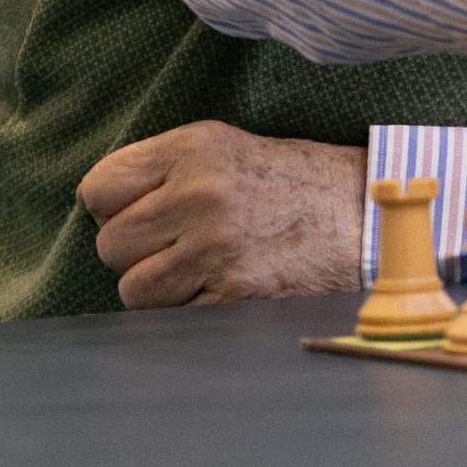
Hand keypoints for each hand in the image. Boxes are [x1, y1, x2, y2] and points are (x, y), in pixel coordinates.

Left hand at [77, 120, 364, 308]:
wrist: (368, 217)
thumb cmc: (294, 184)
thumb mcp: (228, 148)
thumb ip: (165, 169)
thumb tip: (98, 205)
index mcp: (196, 148)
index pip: (98, 188)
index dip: (115, 207)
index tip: (144, 212)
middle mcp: (201, 193)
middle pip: (110, 244)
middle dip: (139, 252)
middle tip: (181, 244)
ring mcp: (216, 248)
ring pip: (134, 289)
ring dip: (161, 288)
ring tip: (202, 268)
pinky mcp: (234, 295)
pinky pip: (171, 318)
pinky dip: (190, 311)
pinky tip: (224, 287)